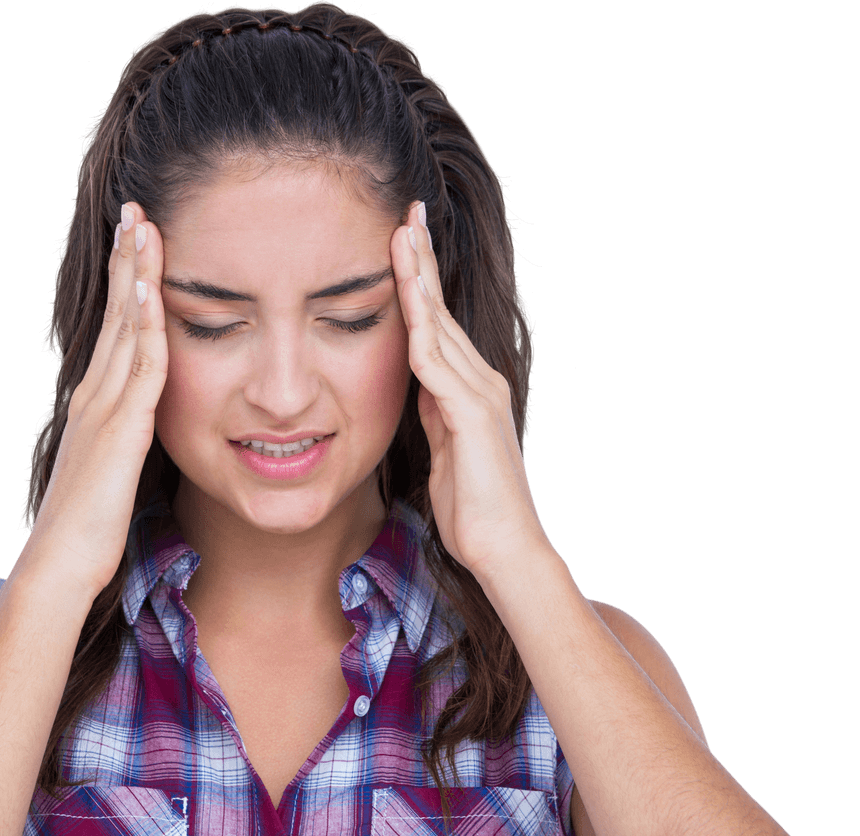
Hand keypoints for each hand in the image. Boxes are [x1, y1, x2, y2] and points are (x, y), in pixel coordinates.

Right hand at [15, 202, 168, 602]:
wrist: (58, 568)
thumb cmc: (85, 531)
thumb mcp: (109, 473)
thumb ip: (122, 443)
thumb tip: (137, 433)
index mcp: (96, 404)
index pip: (114, 330)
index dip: (125, 285)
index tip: (135, 243)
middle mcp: (96, 395)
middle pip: (116, 314)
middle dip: (125, 260)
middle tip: (134, 210)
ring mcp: (105, 409)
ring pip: (126, 328)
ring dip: (135, 274)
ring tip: (142, 225)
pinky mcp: (121, 430)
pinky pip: (141, 368)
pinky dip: (147, 325)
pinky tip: (152, 289)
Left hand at [391, 201, 553, 578]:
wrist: (505, 548)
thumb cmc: (472, 508)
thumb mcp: (445, 450)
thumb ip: (435, 414)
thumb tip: (421, 389)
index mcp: (470, 389)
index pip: (439, 325)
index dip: (421, 283)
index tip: (403, 244)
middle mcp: (480, 382)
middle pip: (442, 311)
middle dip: (422, 261)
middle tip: (406, 214)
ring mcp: (479, 395)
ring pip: (440, 327)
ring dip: (419, 280)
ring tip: (402, 235)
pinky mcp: (473, 416)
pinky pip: (437, 366)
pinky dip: (420, 330)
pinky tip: (405, 299)